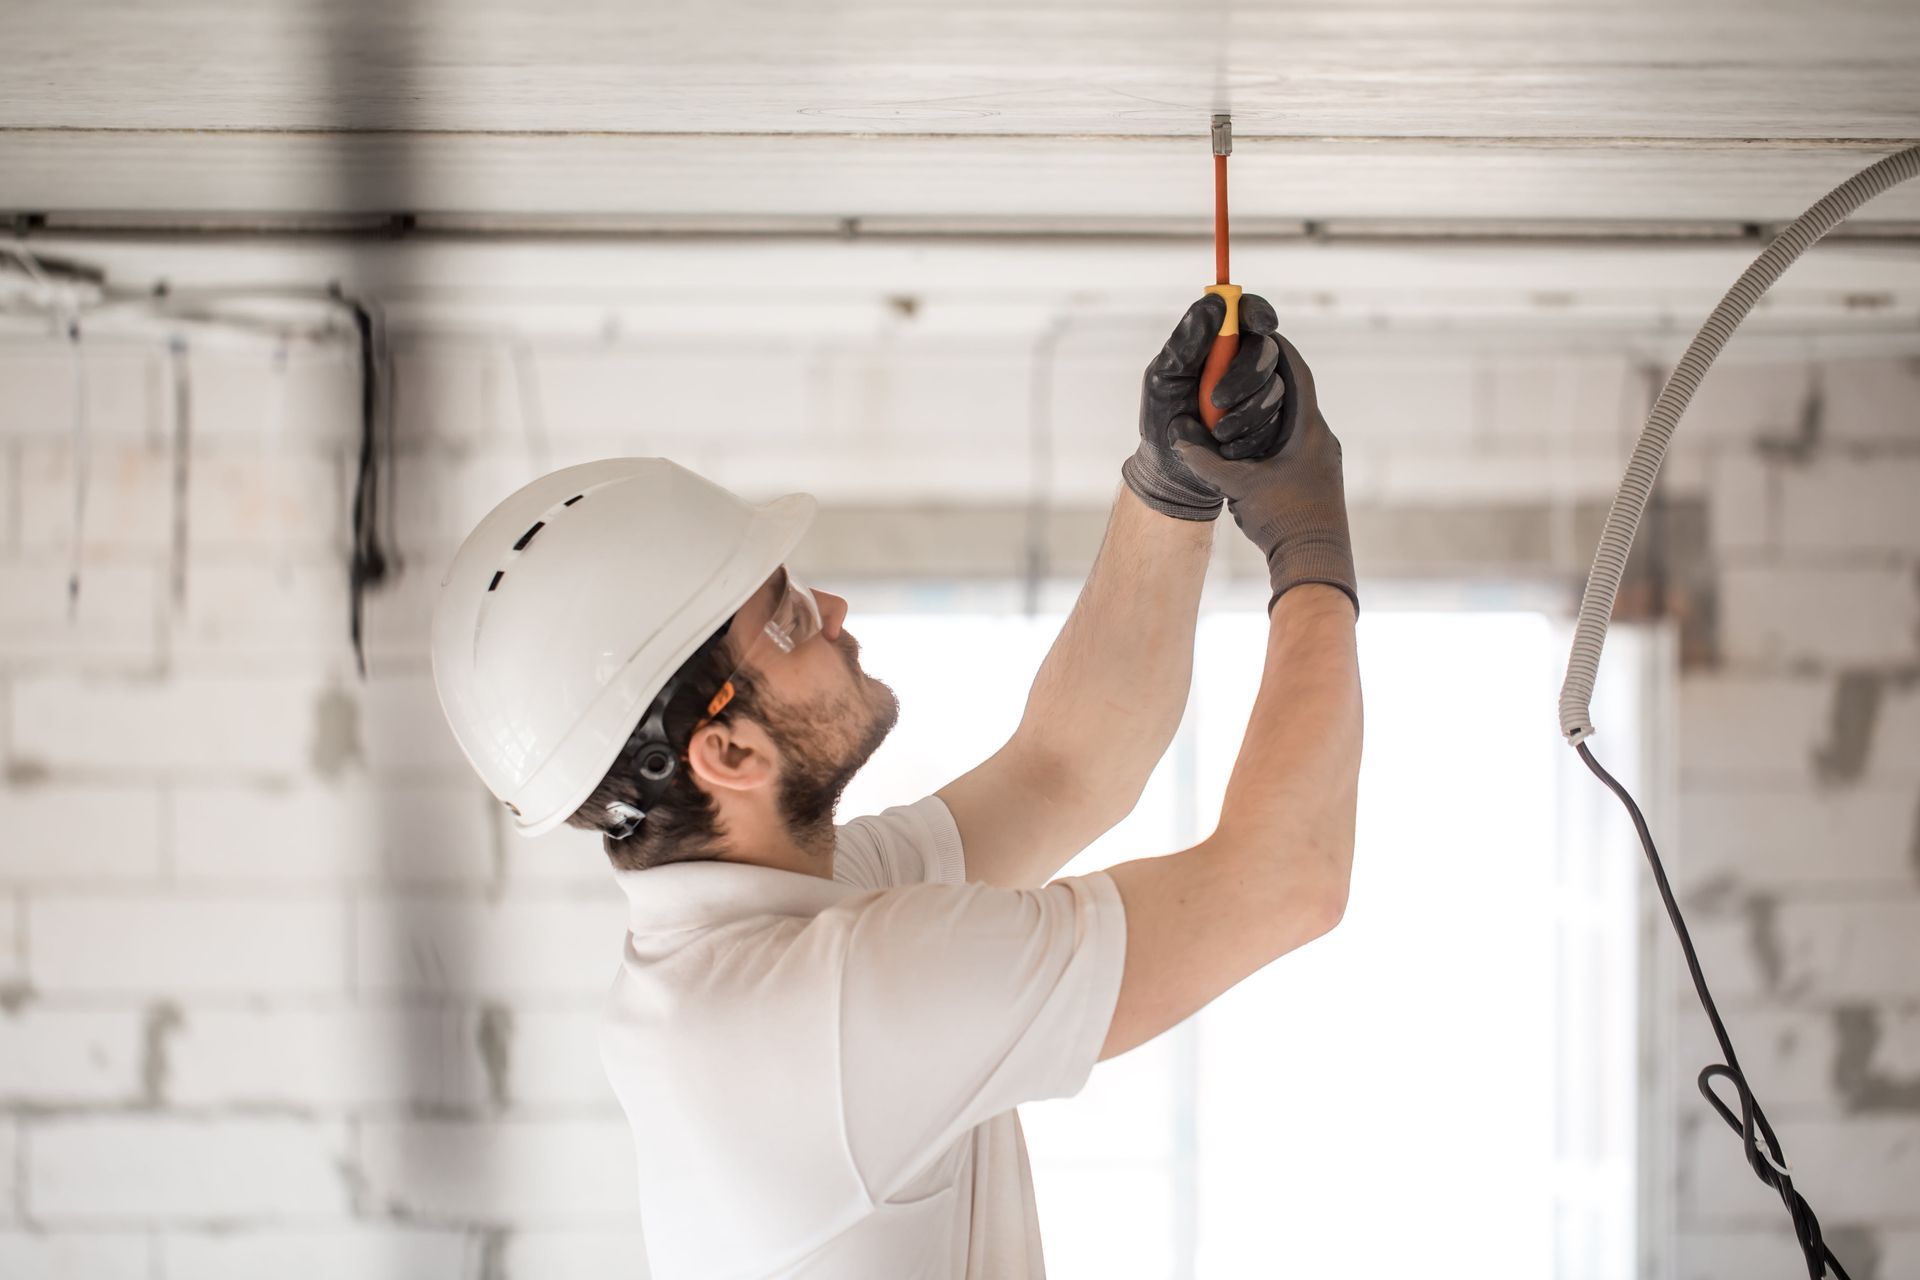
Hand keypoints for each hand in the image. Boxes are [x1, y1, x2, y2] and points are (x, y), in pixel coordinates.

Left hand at [1122, 293, 1289, 519]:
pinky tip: (1229, 447)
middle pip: (1268, 351)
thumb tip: (1216, 302)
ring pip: (1276, 389)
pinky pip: (1277, 422)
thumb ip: (1187, 341)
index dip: (1260, 313)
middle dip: (1246, 375)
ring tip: (1216, 431)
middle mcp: (1242, 362)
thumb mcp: (1164, 377)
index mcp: (1218, 344)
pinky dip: (1252, 436)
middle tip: (1217, 398)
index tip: (1263, 325)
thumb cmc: (1163, 417)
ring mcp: (1260, 392)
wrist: (1173, 469)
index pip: (1247, 314)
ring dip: (1246, 413)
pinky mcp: (1271, 422)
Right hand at [1169, 333, 1358, 613]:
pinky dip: (1273, 435)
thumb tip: (1177, 437)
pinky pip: (1294, 443)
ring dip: (1270, 408)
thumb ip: (1206, 460)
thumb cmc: (1283, 521)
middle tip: (1242, 365)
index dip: (1275, 348)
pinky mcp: (1318, 478)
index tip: (1255, 332)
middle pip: (1295, 393)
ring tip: (1242, 403)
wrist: (1315, 562)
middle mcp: (1320, 438)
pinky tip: (1252, 445)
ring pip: (1295, 420)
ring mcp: (1321, 459)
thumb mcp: (1238, 486)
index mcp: (1308, 429)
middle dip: (1267, 377)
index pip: (1296, 372)